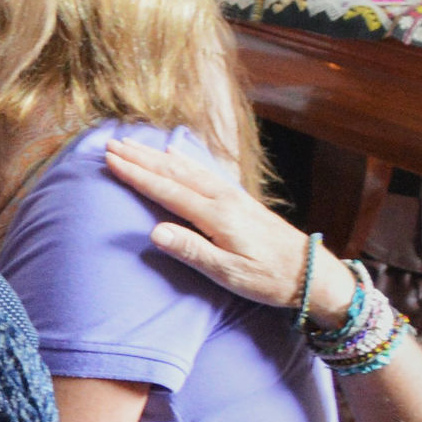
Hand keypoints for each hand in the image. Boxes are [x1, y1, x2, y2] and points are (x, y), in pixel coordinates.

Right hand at [102, 137, 342, 321]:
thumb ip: (191, 251)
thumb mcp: (229, 273)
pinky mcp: (239, 198)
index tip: (110, 160)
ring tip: (132, 144)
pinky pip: (203, 171)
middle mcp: (222, 198)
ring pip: (186, 167)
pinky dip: (182, 159)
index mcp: (216, 216)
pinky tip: (174, 154)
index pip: (166, 190)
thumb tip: (154, 232)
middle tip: (110, 143)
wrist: (311, 272)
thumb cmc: (269, 278)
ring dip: (155, 155)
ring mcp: (232, 195)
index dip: (136, 174)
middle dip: (139, 157)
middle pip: (173, 171)